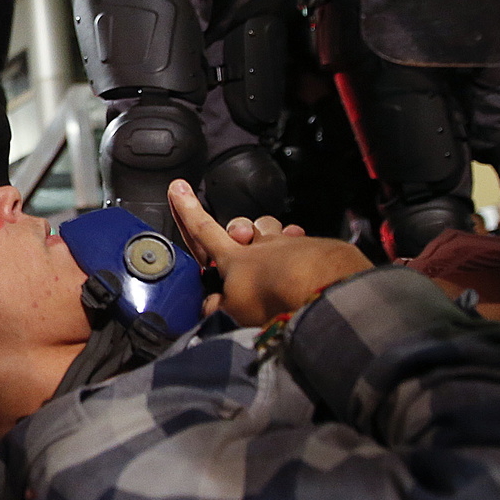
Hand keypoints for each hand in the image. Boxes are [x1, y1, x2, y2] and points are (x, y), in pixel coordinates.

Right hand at [167, 181, 371, 326]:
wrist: (321, 286)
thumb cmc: (273, 298)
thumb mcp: (235, 312)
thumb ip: (219, 308)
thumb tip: (210, 307)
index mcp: (234, 258)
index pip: (203, 230)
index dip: (188, 210)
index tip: (178, 187)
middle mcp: (258, 244)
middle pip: (242, 227)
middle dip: (239, 231)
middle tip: (242, 247)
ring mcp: (286, 243)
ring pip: (271, 227)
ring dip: (269, 236)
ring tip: (273, 255)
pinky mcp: (313, 247)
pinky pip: (300, 239)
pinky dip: (300, 247)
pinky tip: (304, 258)